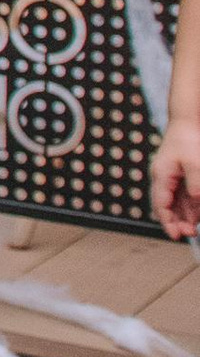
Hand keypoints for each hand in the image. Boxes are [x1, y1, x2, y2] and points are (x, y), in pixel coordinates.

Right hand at [157, 125, 199, 242]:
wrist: (188, 121)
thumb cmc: (189, 139)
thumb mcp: (195, 162)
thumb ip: (196, 184)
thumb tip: (197, 200)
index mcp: (161, 175)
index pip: (161, 204)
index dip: (167, 222)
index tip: (176, 235)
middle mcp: (163, 179)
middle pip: (166, 207)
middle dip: (176, 222)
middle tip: (190, 234)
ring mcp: (171, 178)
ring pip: (175, 203)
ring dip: (184, 216)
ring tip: (195, 228)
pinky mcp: (179, 176)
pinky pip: (182, 196)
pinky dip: (189, 207)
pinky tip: (196, 215)